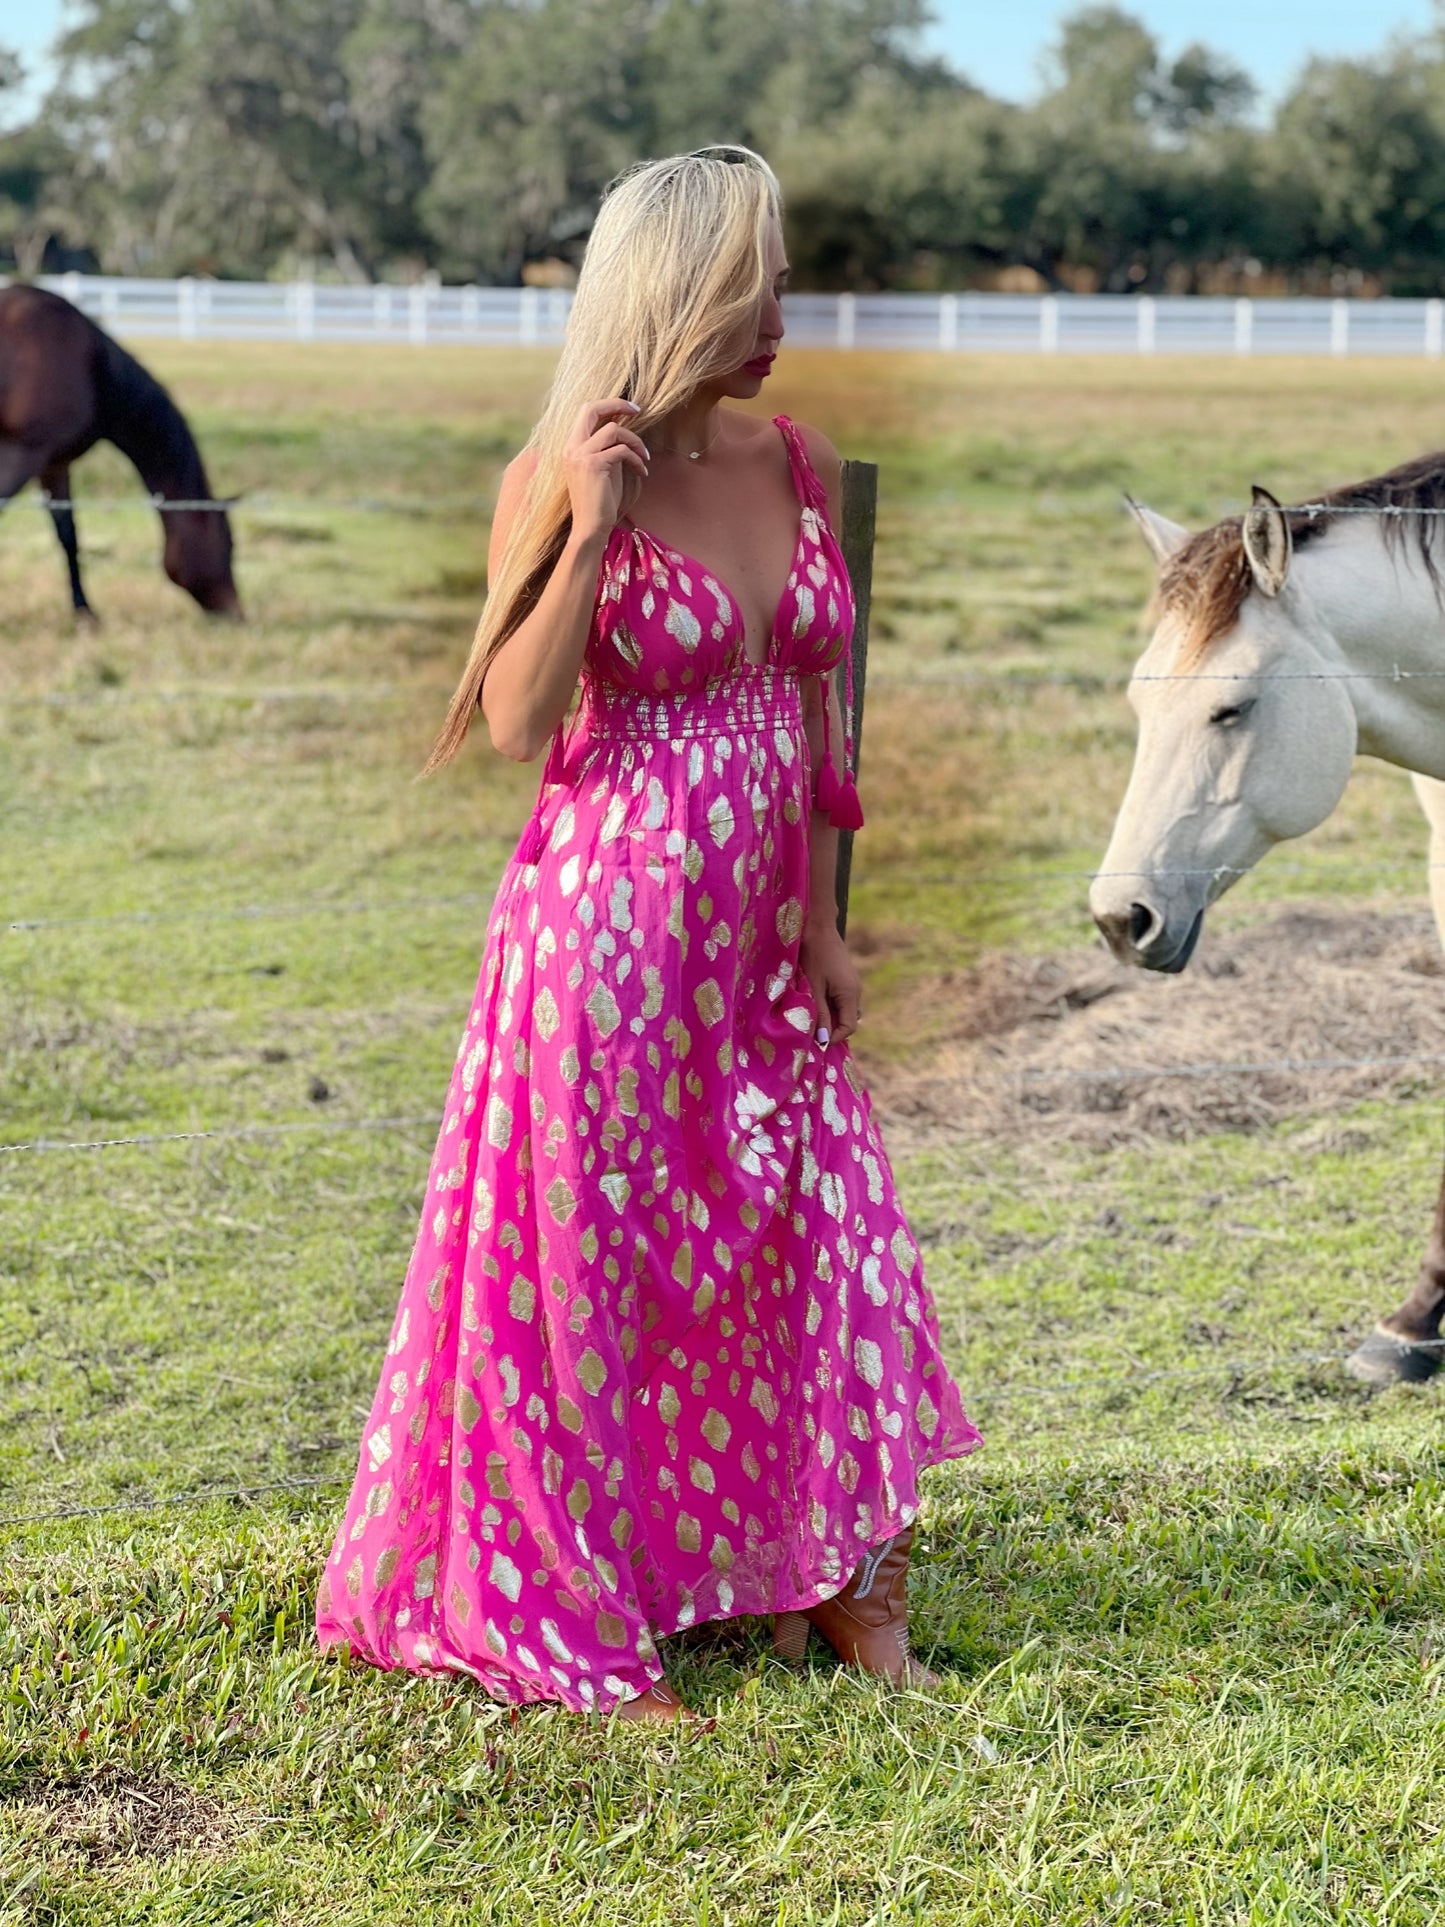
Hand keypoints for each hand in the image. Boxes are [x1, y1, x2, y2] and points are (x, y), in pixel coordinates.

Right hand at [564, 399, 649, 545]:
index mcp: (572, 447)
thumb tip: (624, 427)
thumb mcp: (603, 468)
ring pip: (614, 430)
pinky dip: (637, 460)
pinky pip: (622, 451)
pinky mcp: (594, 465)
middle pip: (592, 409)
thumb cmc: (600, 501)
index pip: (586, 411)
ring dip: (636, 442)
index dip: (608, 404)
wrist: (590, 527)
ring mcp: (581, 455)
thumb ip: (607, 447)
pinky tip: (642, 472)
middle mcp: (572, 447)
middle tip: (638, 410)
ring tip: (645, 457)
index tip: (630, 409)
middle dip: (617, 404)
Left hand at [799, 917, 861, 1046]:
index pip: (849, 1027)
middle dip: (830, 1030)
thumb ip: (820, 1014)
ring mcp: (851, 984)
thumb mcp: (813, 988)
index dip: (833, 1038)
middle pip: (847, 1021)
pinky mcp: (844, 979)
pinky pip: (839, 1000)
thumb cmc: (813, 955)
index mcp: (850, 994)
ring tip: (810, 1019)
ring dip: (828, 1018)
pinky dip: (828, 1006)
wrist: (817, 926)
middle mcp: (855, 991)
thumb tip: (823, 1040)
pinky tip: (813, 1003)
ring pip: (842, 1011)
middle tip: (809, 1032)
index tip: (814, 1041)